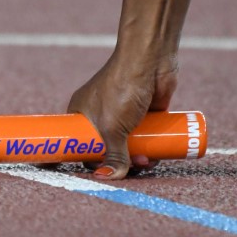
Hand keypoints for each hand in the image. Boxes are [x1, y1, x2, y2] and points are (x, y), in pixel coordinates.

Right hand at [67, 54, 177, 179]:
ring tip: (146, 162)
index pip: (79, 144)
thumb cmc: (121, 88)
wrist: (149, 60)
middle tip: (129, 169)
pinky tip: (157, 156)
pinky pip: (146, 137)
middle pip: (106, 148)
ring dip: (136, 159)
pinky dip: (150, 148)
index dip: (87, 160)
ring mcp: (124, 114)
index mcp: (82, 114)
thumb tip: (109, 177)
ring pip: (128, 145)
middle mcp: (101, 115)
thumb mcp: (112, 128)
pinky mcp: (145, 113)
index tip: (98, 174)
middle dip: (117, 162)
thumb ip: (112, 154)